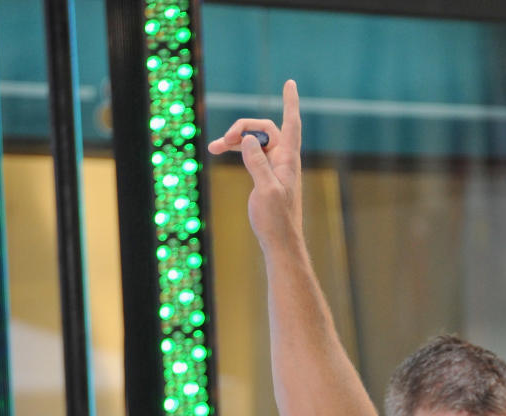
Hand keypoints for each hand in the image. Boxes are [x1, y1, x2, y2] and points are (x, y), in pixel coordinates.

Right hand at [208, 78, 302, 249]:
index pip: (291, 123)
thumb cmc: (276, 221)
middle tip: (221, 143)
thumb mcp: (265, 190)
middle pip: (264, 130)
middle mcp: (284, 160)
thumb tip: (248, 139)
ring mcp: (276, 168)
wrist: (280, 243)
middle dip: (242, 129)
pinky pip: (253, 155)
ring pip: (256, 142)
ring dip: (236, 140)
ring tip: (214, 148)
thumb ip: (257, 163)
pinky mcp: (267, 177)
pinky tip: (223, 153)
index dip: (290, 102)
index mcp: (288, 160)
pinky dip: (239, 151)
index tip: (289, 83)